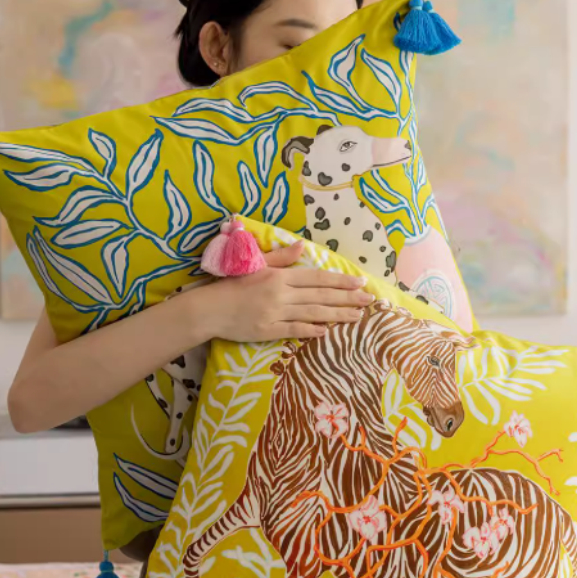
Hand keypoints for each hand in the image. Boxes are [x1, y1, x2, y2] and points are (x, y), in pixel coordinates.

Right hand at [187, 241, 373, 341]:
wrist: (208, 308)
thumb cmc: (231, 284)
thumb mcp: (255, 264)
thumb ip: (280, 256)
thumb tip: (302, 245)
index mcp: (279, 276)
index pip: (316, 278)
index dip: (340, 281)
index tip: (360, 282)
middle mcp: (280, 294)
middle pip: (320, 296)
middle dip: (347, 298)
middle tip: (369, 300)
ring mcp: (275, 314)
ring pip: (313, 314)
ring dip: (337, 315)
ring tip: (356, 316)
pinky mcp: (268, 331)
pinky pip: (294, 331)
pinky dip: (311, 331)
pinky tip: (327, 332)